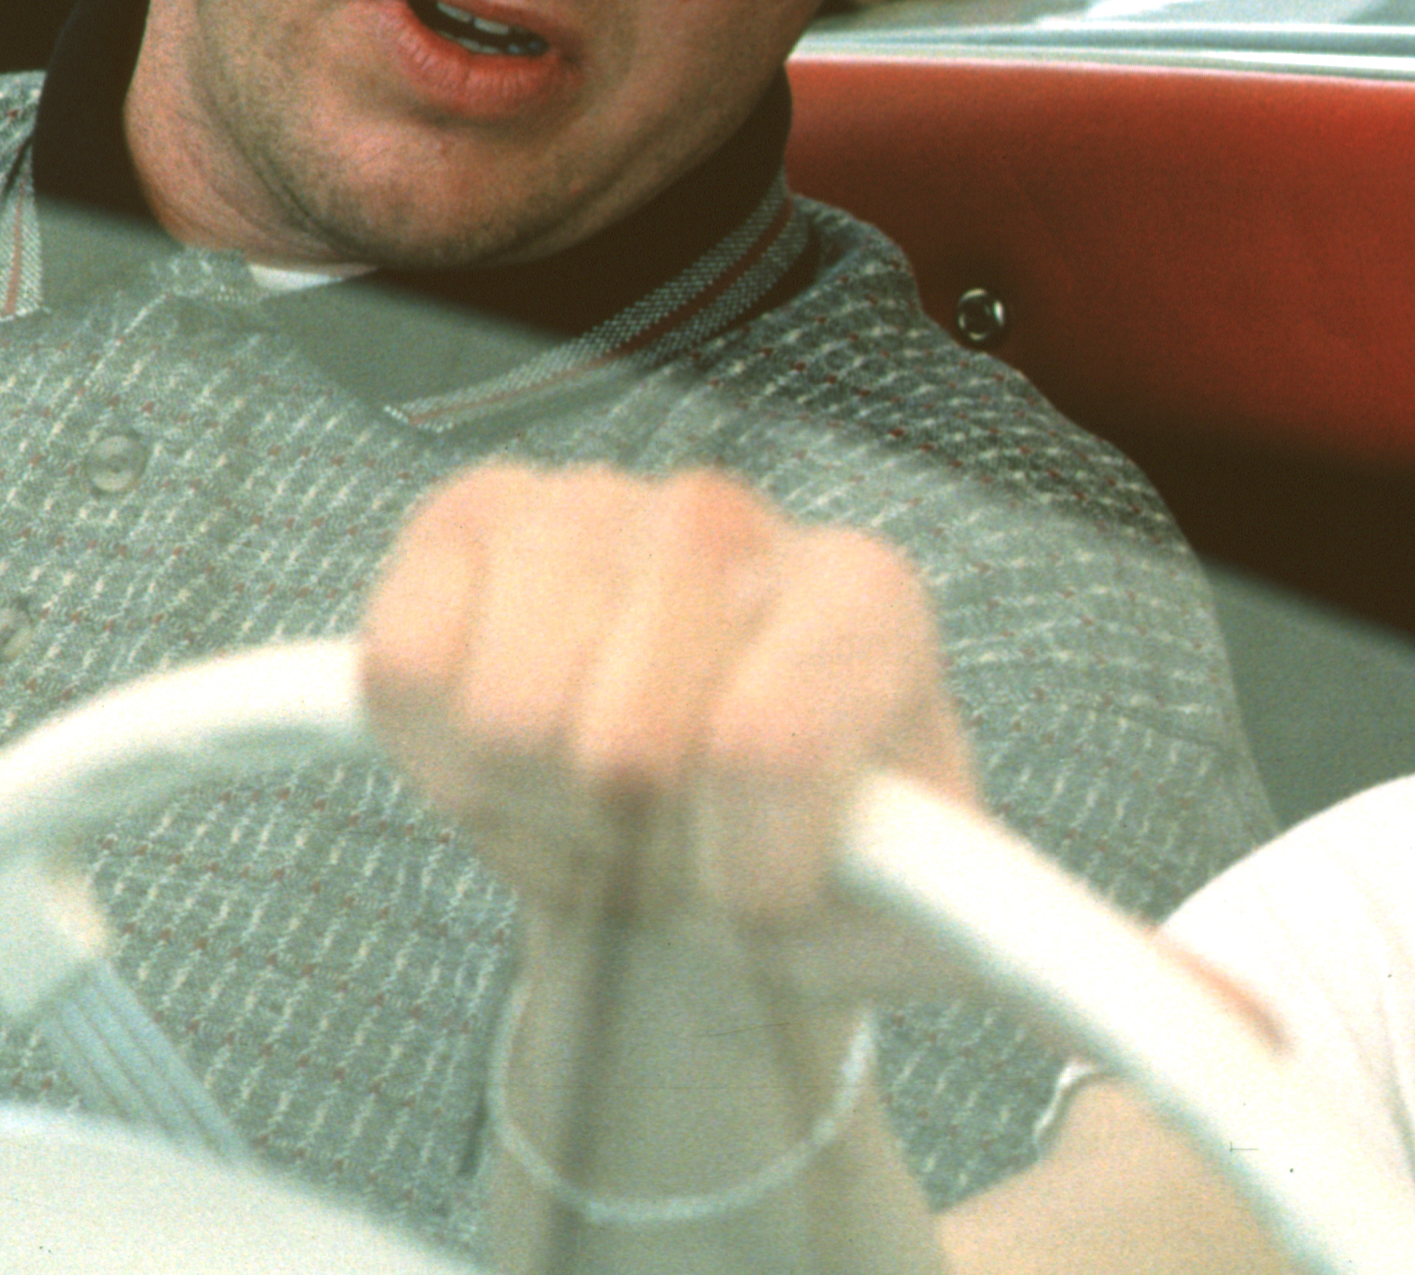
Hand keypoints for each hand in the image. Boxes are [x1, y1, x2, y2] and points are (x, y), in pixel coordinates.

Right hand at [360, 463, 979, 995]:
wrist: (702, 826)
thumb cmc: (807, 855)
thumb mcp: (908, 912)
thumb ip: (951, 911)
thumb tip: (1011, 915)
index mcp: (863, 596)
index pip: (767, 746)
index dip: (745, 877)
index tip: (765, 904)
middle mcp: (728, 520)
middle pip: (624, 744)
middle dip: (631, 844)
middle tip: (663, 843)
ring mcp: (592, 500)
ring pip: (510, 709)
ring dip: (534, 802)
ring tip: (592, 801)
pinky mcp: (468, 516)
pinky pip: (403, 662)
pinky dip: (437, 749)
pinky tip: (510, 752)